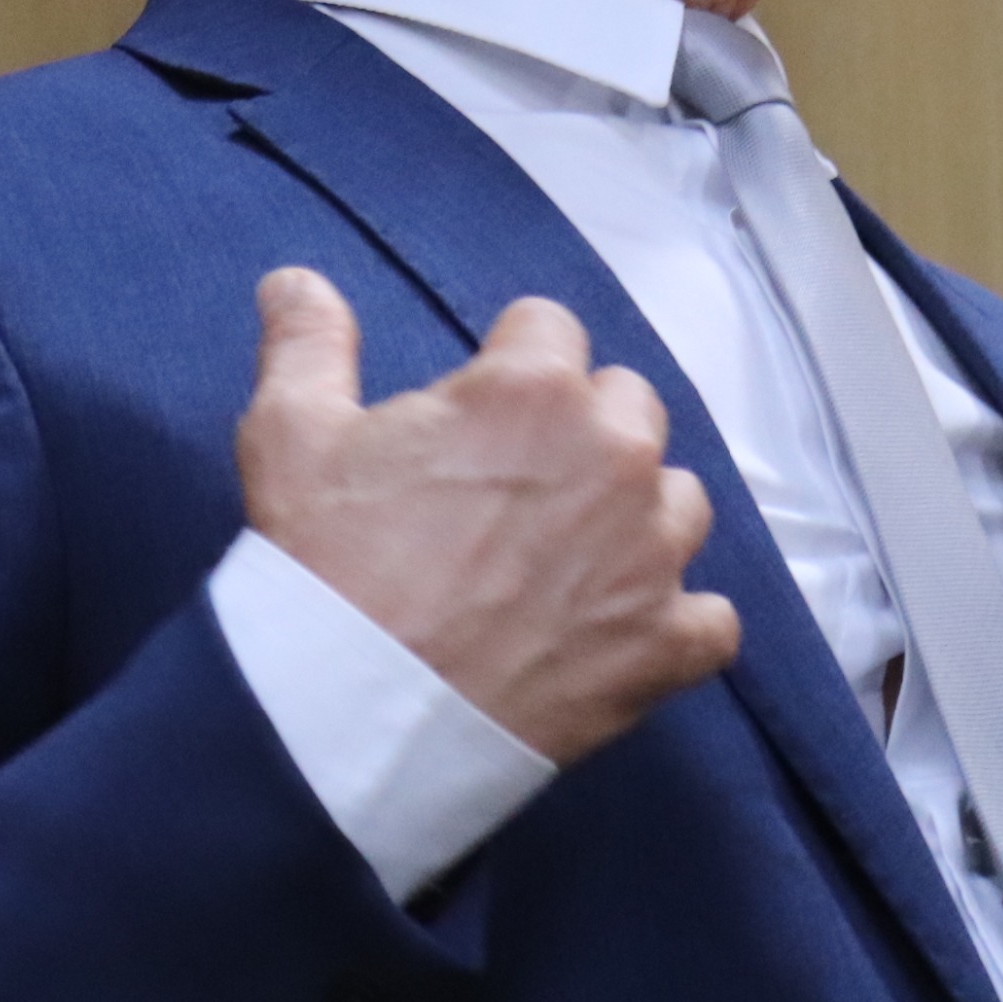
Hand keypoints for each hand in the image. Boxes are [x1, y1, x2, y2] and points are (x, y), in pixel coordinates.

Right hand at [235, 266, 740, 765]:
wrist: (350, 720)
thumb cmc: (321, 567)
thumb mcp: (291, 435)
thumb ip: (309, 342)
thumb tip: (295, 281)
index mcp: (535, 390)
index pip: (549, 329)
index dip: (506, 366)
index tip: (472, 416)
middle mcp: (616, 457)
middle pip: (626, 405)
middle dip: (579, 431)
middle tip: (513, 490)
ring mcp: (651, 555)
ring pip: (679, 502)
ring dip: (635, 518)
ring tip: (567, 559)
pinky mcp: (665, 647)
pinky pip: (711, 620)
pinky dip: (676, 625)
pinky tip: (621, 632)